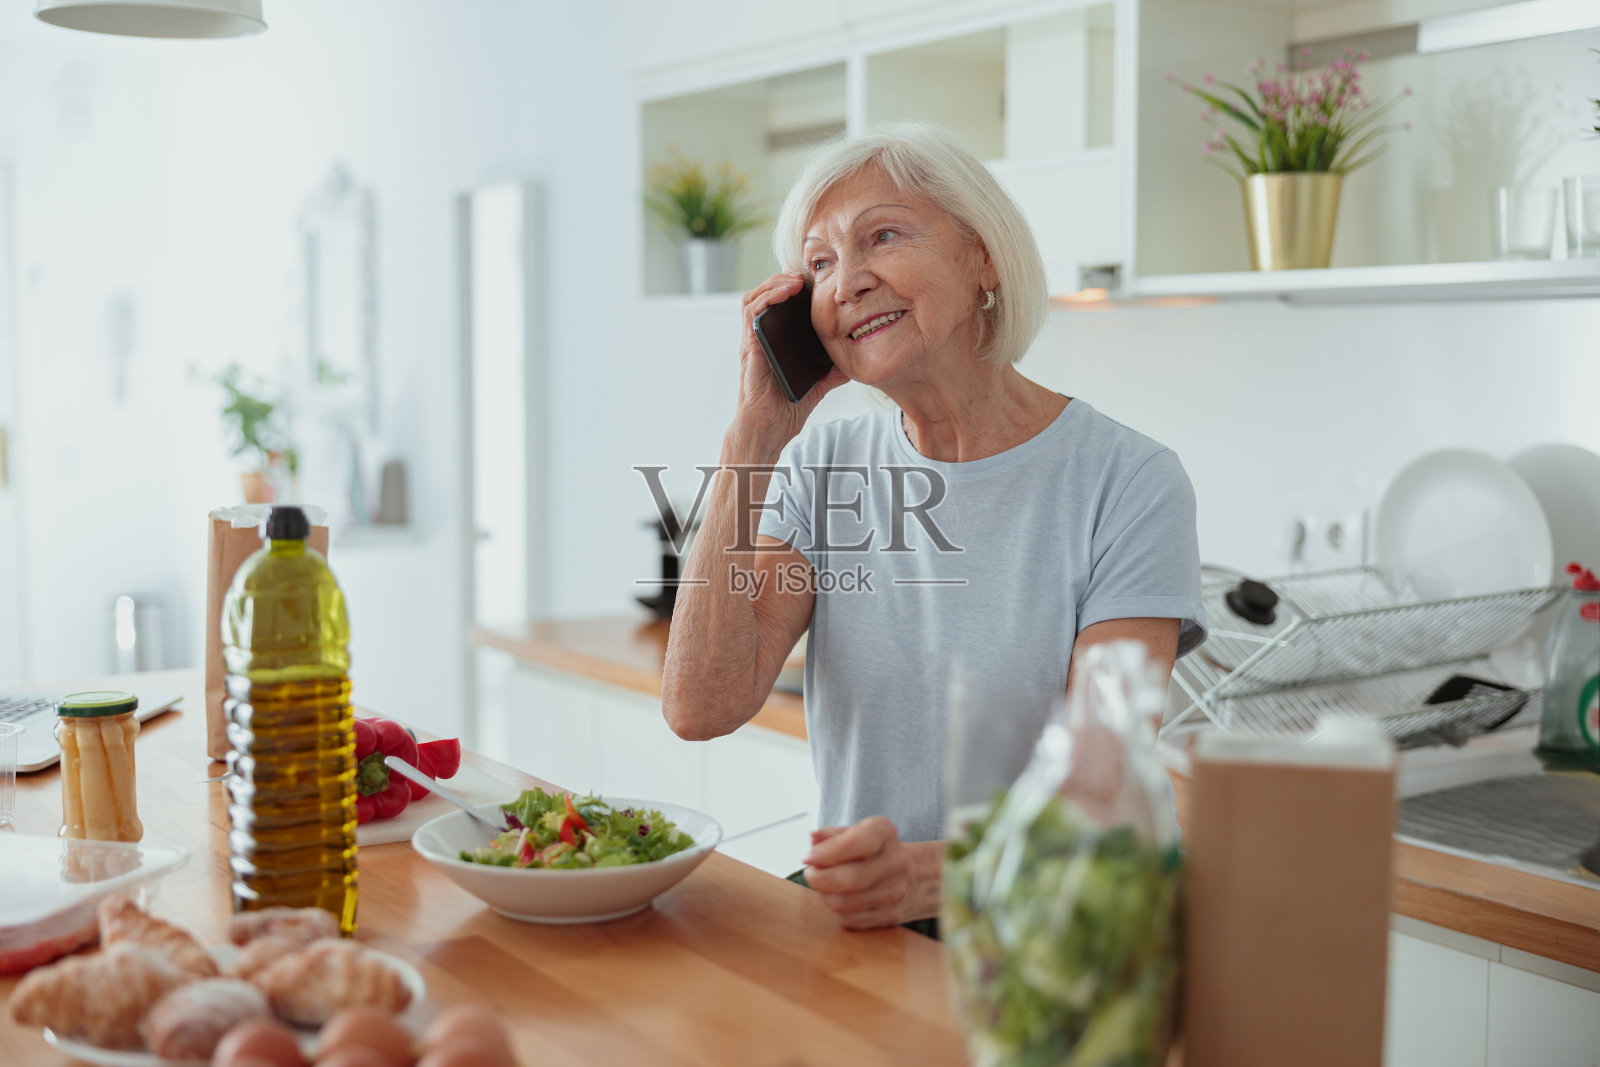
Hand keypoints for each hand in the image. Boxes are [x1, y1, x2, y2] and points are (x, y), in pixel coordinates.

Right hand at [732, 273, 849, 455]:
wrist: (770, 428)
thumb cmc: (787, 408)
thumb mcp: (818, 384)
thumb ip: (833, 371)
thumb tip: (854, 360)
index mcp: (775, 342)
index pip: (779, 305)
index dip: (792, 286)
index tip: (813, 276)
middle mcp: (761, 337)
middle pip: (765, 294)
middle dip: (783, 278)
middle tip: (806, 273)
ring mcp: (753, 340)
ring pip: (755, 297)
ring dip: (774, 282)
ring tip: (796, 278)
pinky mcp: (749, 346)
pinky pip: (752, 313)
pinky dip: (767, 297)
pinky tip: (786, 291)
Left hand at [802, 817, 931, 929]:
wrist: (916, 875)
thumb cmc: (873, 851)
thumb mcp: (857, 833)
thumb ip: (832, 835)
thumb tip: (813, 838)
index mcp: (885, 834)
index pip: (858, 842)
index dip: (827, 852)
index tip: (808, 858)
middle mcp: (895, 862)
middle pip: (848, 879)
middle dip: (819, 879)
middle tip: (811, 873)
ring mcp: (896, 892)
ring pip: (845, 903)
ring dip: (825, 896)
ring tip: (825, 886)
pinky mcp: (892, 916)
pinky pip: (850, 920)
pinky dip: (837, 911)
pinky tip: (840, 899)